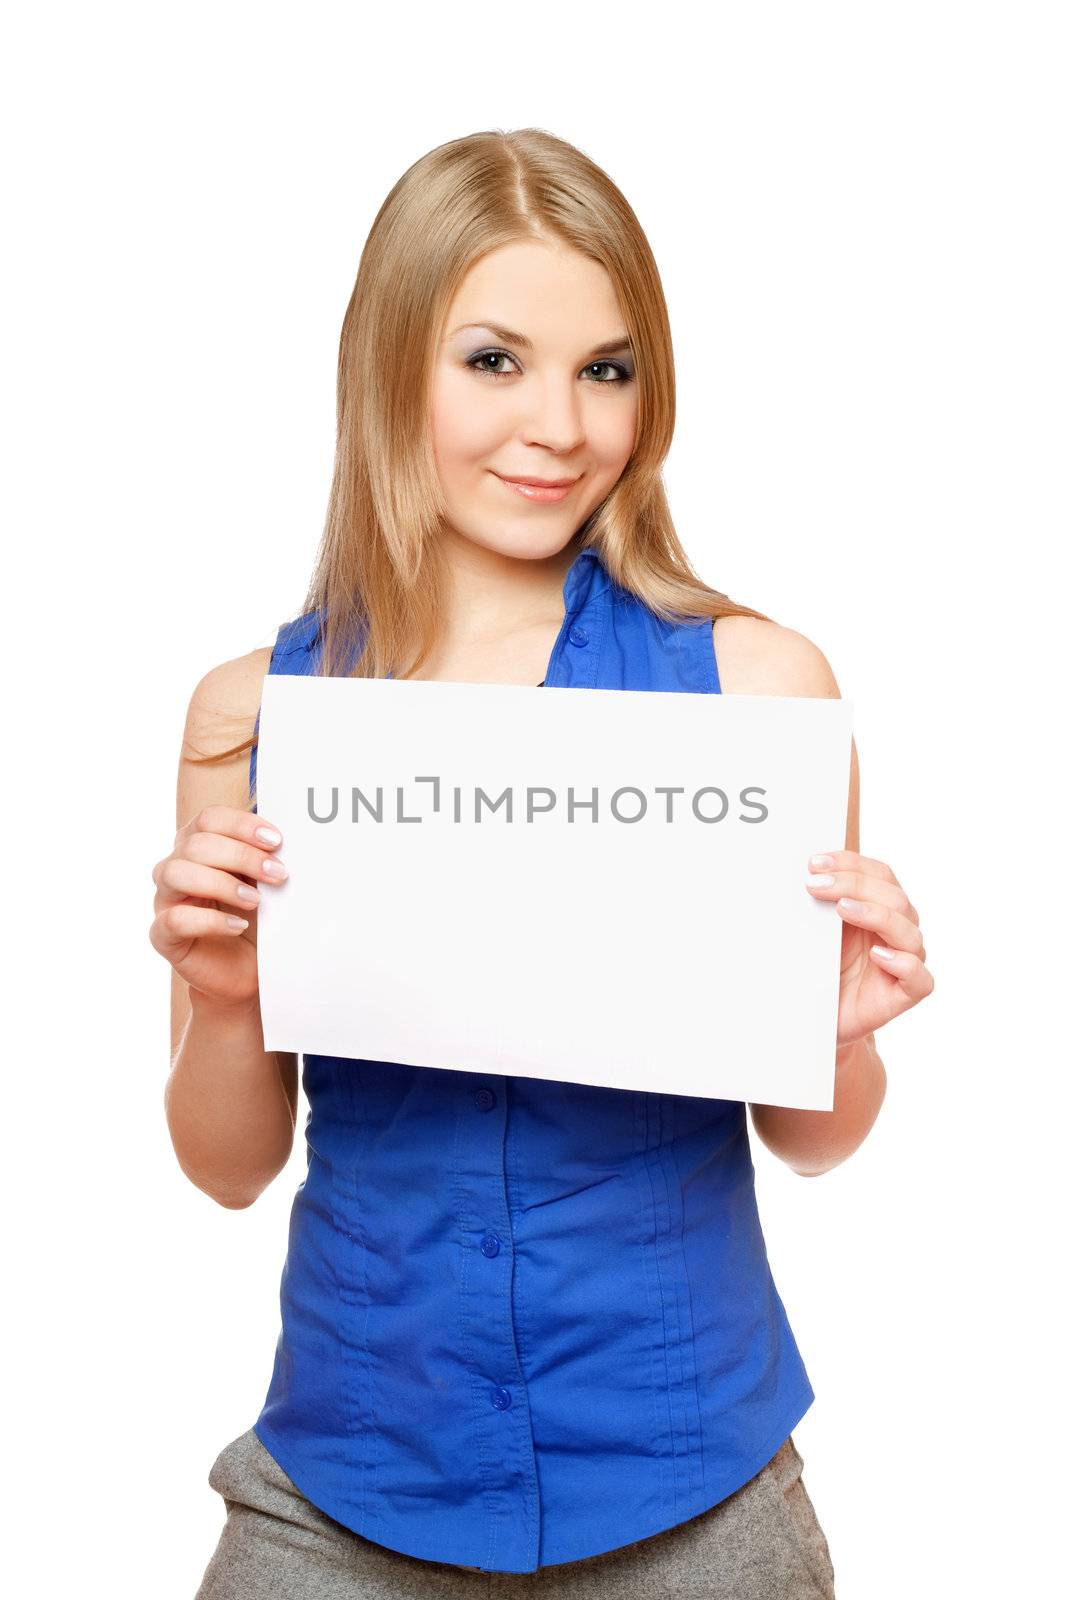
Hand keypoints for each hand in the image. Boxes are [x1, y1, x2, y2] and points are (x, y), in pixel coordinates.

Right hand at [149, 805, 288, 1010]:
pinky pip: (174, 920)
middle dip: (242, 856)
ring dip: (222, 883)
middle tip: (278, 874)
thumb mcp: (264, 884)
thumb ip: (266, 857)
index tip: (276, 841)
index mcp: (197, 846)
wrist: (247, 971)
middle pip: (196, 844)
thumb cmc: (255, 920)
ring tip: (255, 901)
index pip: (209, 819)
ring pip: (176, 873)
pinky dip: (209, 921)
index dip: (242, 825)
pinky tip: (237, 926)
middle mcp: (175, 869)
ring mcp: (165, 902)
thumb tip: (285, 837)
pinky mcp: (163, 935)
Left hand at [805, 849, 933, 1047]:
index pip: (880, 875)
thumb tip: (805, 874)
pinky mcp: (905, 994)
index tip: (815, 863)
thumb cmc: (818, 970)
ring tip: (841, 910)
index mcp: (880, 908)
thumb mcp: (814, 932)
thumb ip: (818, 904)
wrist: (815, 1019)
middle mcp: (897, 932)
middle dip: (854, 884)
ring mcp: (905, 962)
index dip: (851, 864)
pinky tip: (878, 955)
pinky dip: (903, 963)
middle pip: (894, 897)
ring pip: (909, 931)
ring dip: (875, 914)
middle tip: (815, 886)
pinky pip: (920, 977)